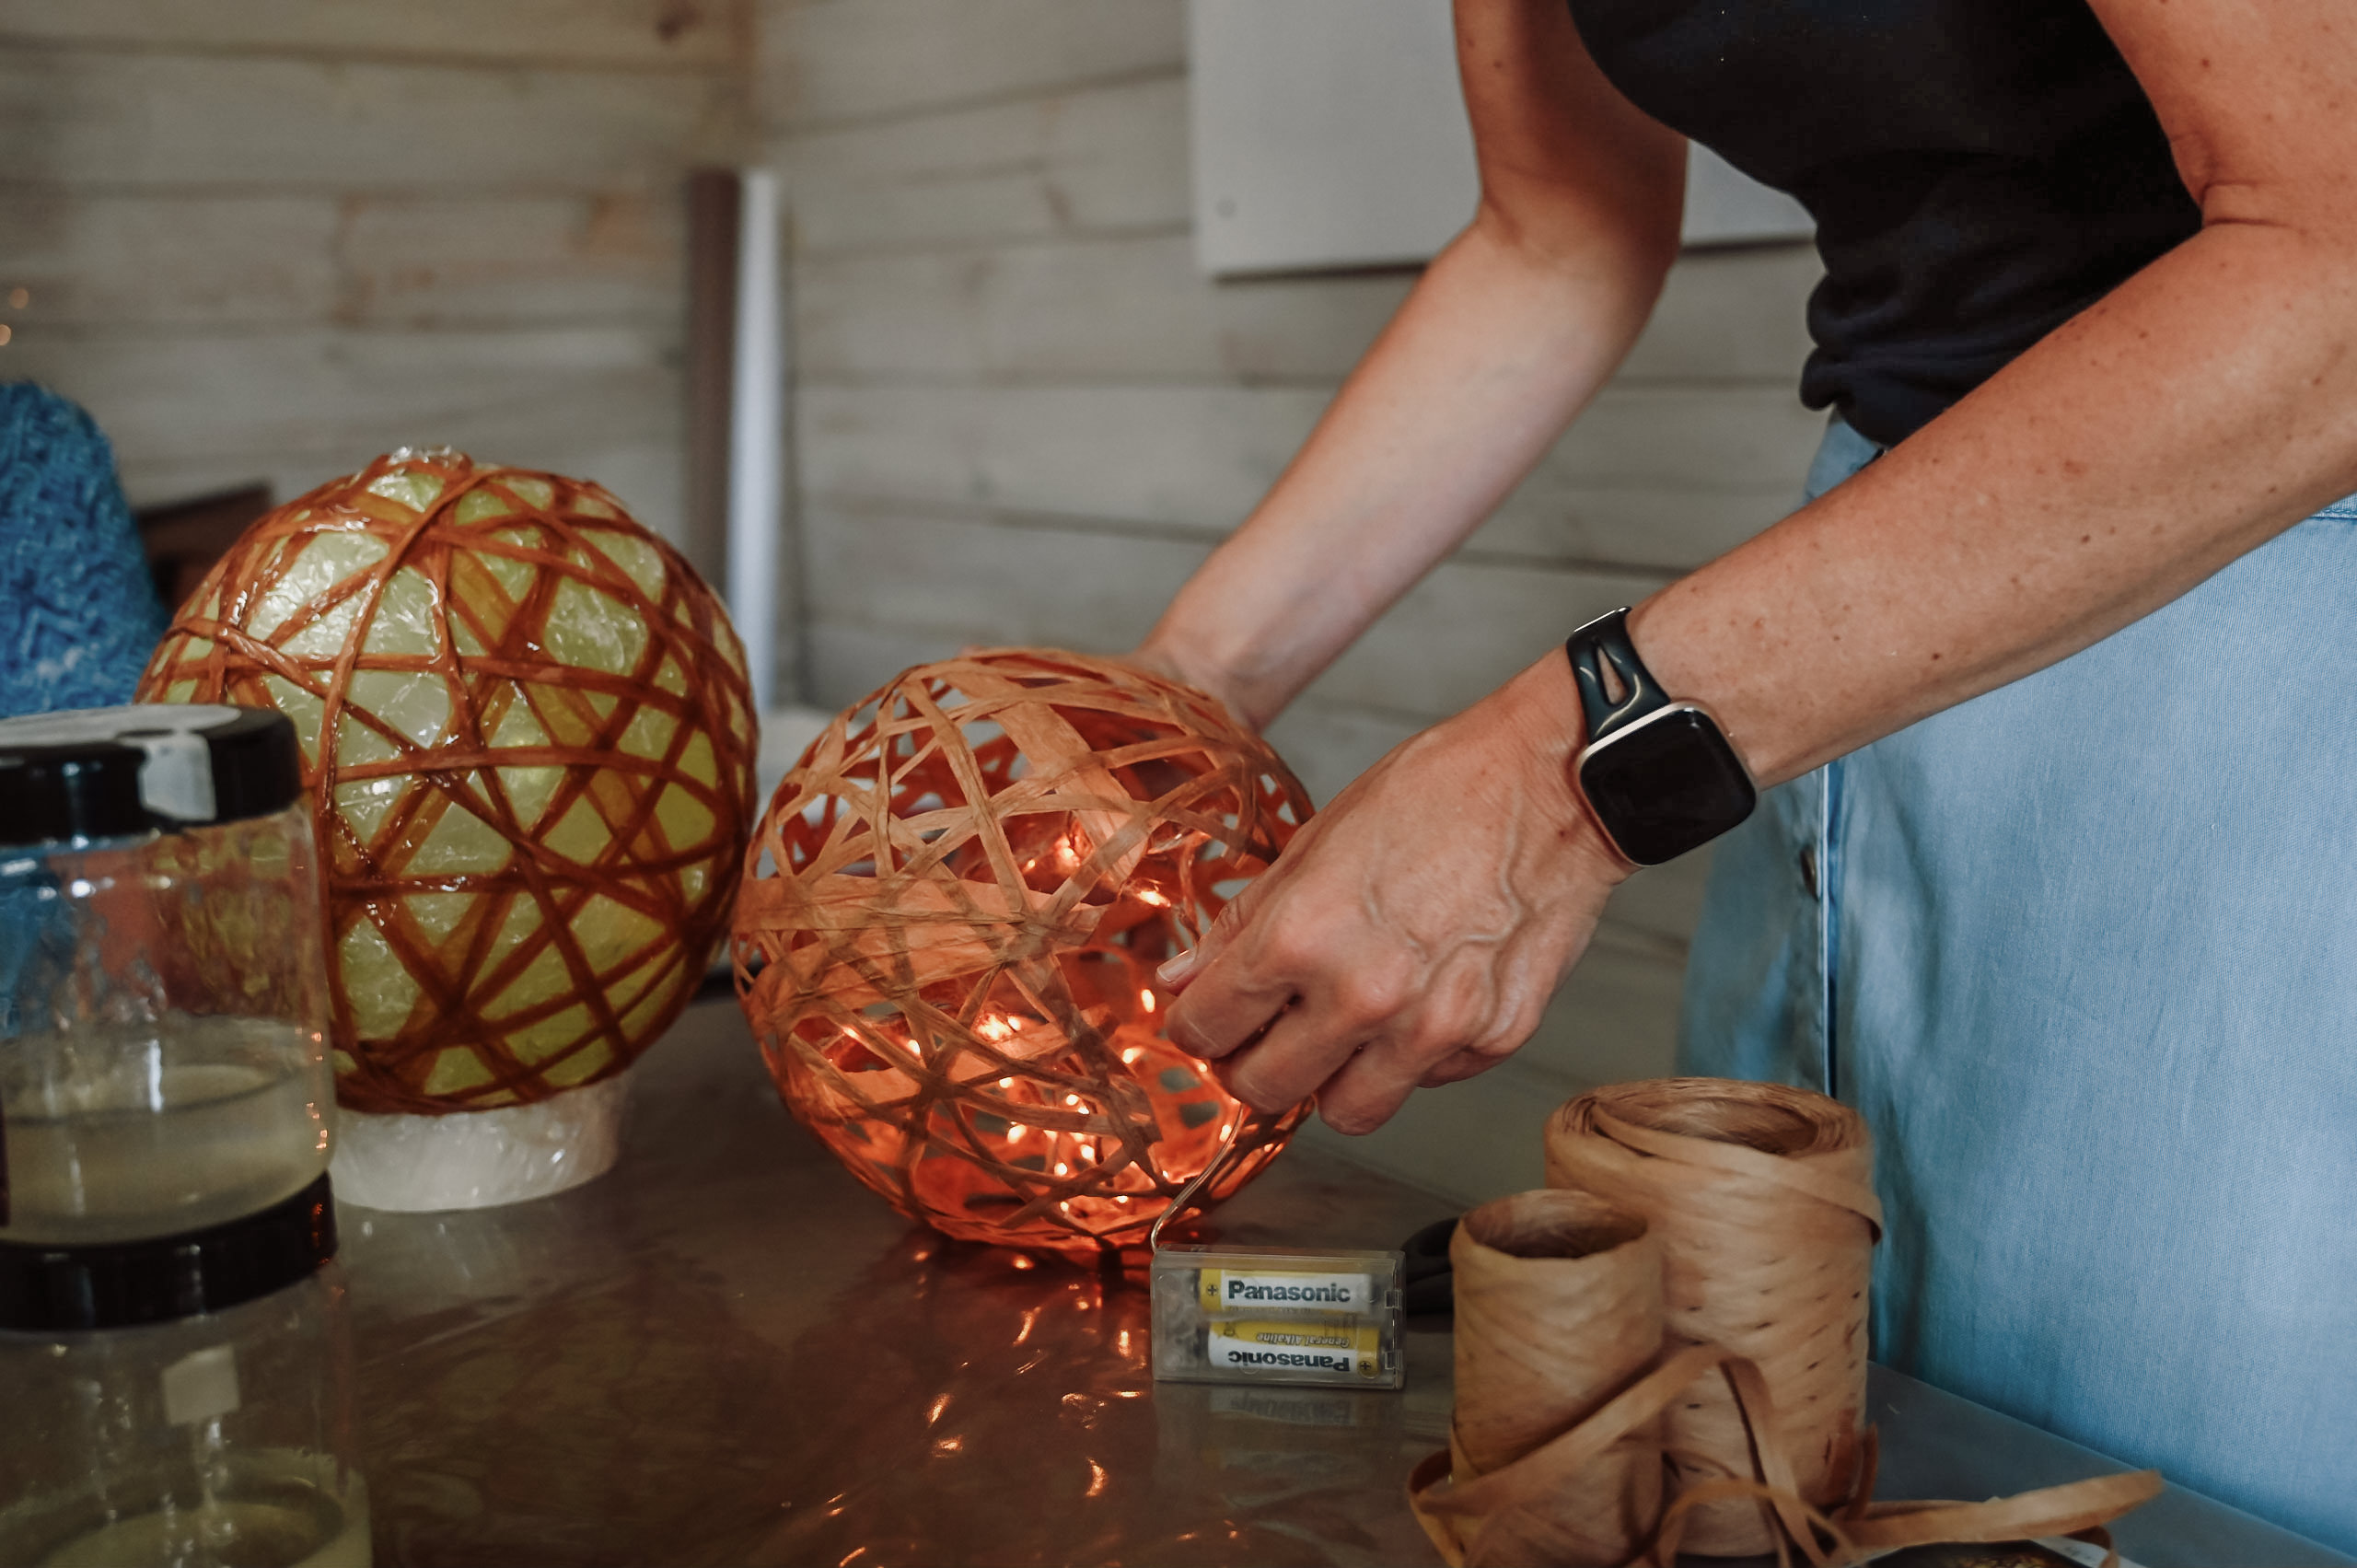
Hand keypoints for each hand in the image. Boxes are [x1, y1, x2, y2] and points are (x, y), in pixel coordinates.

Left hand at [1158, 652, 1629, 1133]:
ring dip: (1331, 1079)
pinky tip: (1419, 999)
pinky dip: (1411, 1056)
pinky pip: (1424, 1082)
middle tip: (1262, 1034)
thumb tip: (1182, 981)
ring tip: (1342, 1029)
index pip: (1206, 1029)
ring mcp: (1433, 1028)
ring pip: (1346, 1113)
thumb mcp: (1315, 842)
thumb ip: (1242, 925)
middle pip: (1264, 1092)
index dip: (1196, 1025)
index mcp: (1300, 937)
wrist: (1554, 783)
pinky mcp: (1493, 1040)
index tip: (1205, 1018)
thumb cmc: (1437, 792)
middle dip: (1250, 1066)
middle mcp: (1362, 996)